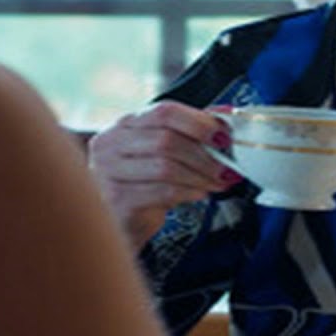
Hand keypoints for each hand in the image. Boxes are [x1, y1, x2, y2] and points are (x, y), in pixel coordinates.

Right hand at [87, 101, 240, 248]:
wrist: (121, 224)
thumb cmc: (143, 184)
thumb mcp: (164, 154)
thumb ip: (191, 132)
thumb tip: (226, 114)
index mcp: (126, 124)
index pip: (164, 111)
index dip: (199, 123)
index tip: (223, 137)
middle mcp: (111, 143)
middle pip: (166, 140)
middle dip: (204, 154)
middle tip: (226, 166)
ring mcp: (108, 172)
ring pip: (165, 167)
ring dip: (200, 175)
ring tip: (217, 182)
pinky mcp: (116, 200)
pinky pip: (162, 192)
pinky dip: (189, 191)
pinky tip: (199, 193)